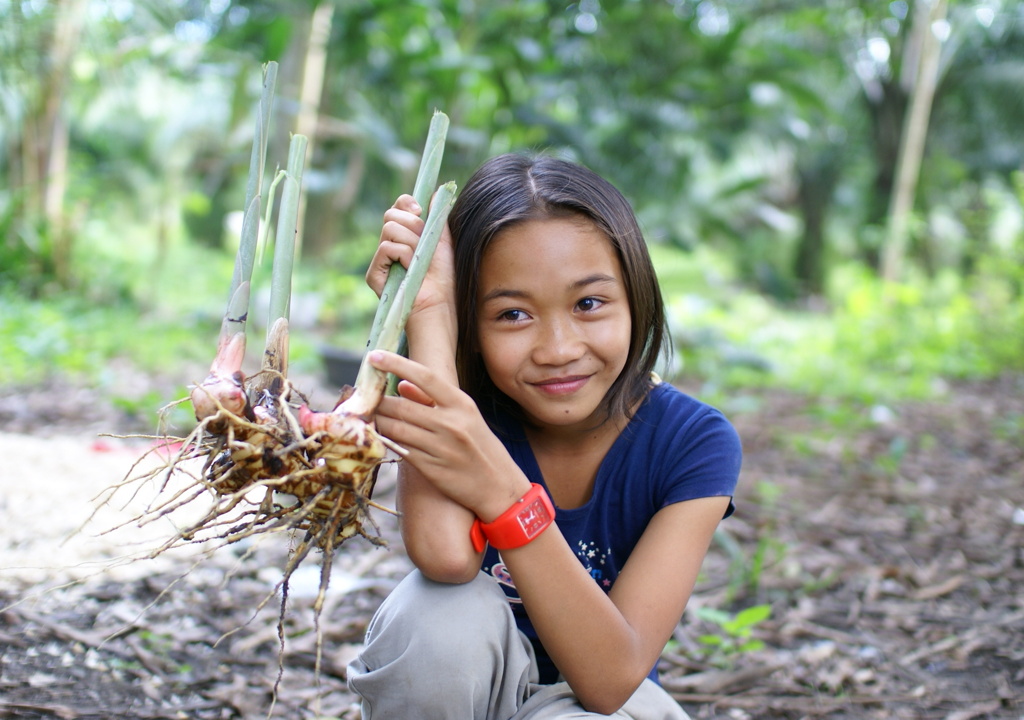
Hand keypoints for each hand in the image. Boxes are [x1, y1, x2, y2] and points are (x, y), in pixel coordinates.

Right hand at [366, 194, 455, 321]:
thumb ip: (437, 217)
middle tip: (423, 242)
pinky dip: (404, 255)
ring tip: (419, 260)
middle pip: (391, 215)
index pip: (397, 208)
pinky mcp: (374, 274)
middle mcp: (389, 246)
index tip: (420, 210)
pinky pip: (386, 247)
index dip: (406, 203)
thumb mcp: (442, 241)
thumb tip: (436, 191)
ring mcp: (380, 260)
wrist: (440, 301)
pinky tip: (410, 268)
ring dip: (412, 242)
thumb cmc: (443, 276)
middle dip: (413, 224)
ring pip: (390, 229)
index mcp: (404, 236)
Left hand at [368, 350, 530, 521]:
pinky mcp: (431, 469)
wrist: (498, 486)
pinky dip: (387, 442)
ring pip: (396, 429)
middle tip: (365, 398)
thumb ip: (431, 400)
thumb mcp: (466, 417)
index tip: (374, 356)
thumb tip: (401, 385)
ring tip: (368, 418)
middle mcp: (451, 423)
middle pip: (402, 406)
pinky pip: (401, 450)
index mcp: (461, 404)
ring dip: (378, 422)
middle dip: (378, 401)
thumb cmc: (481, 447)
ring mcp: (441, 448)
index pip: (425, 376)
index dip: (396, 364)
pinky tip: (381, 438)